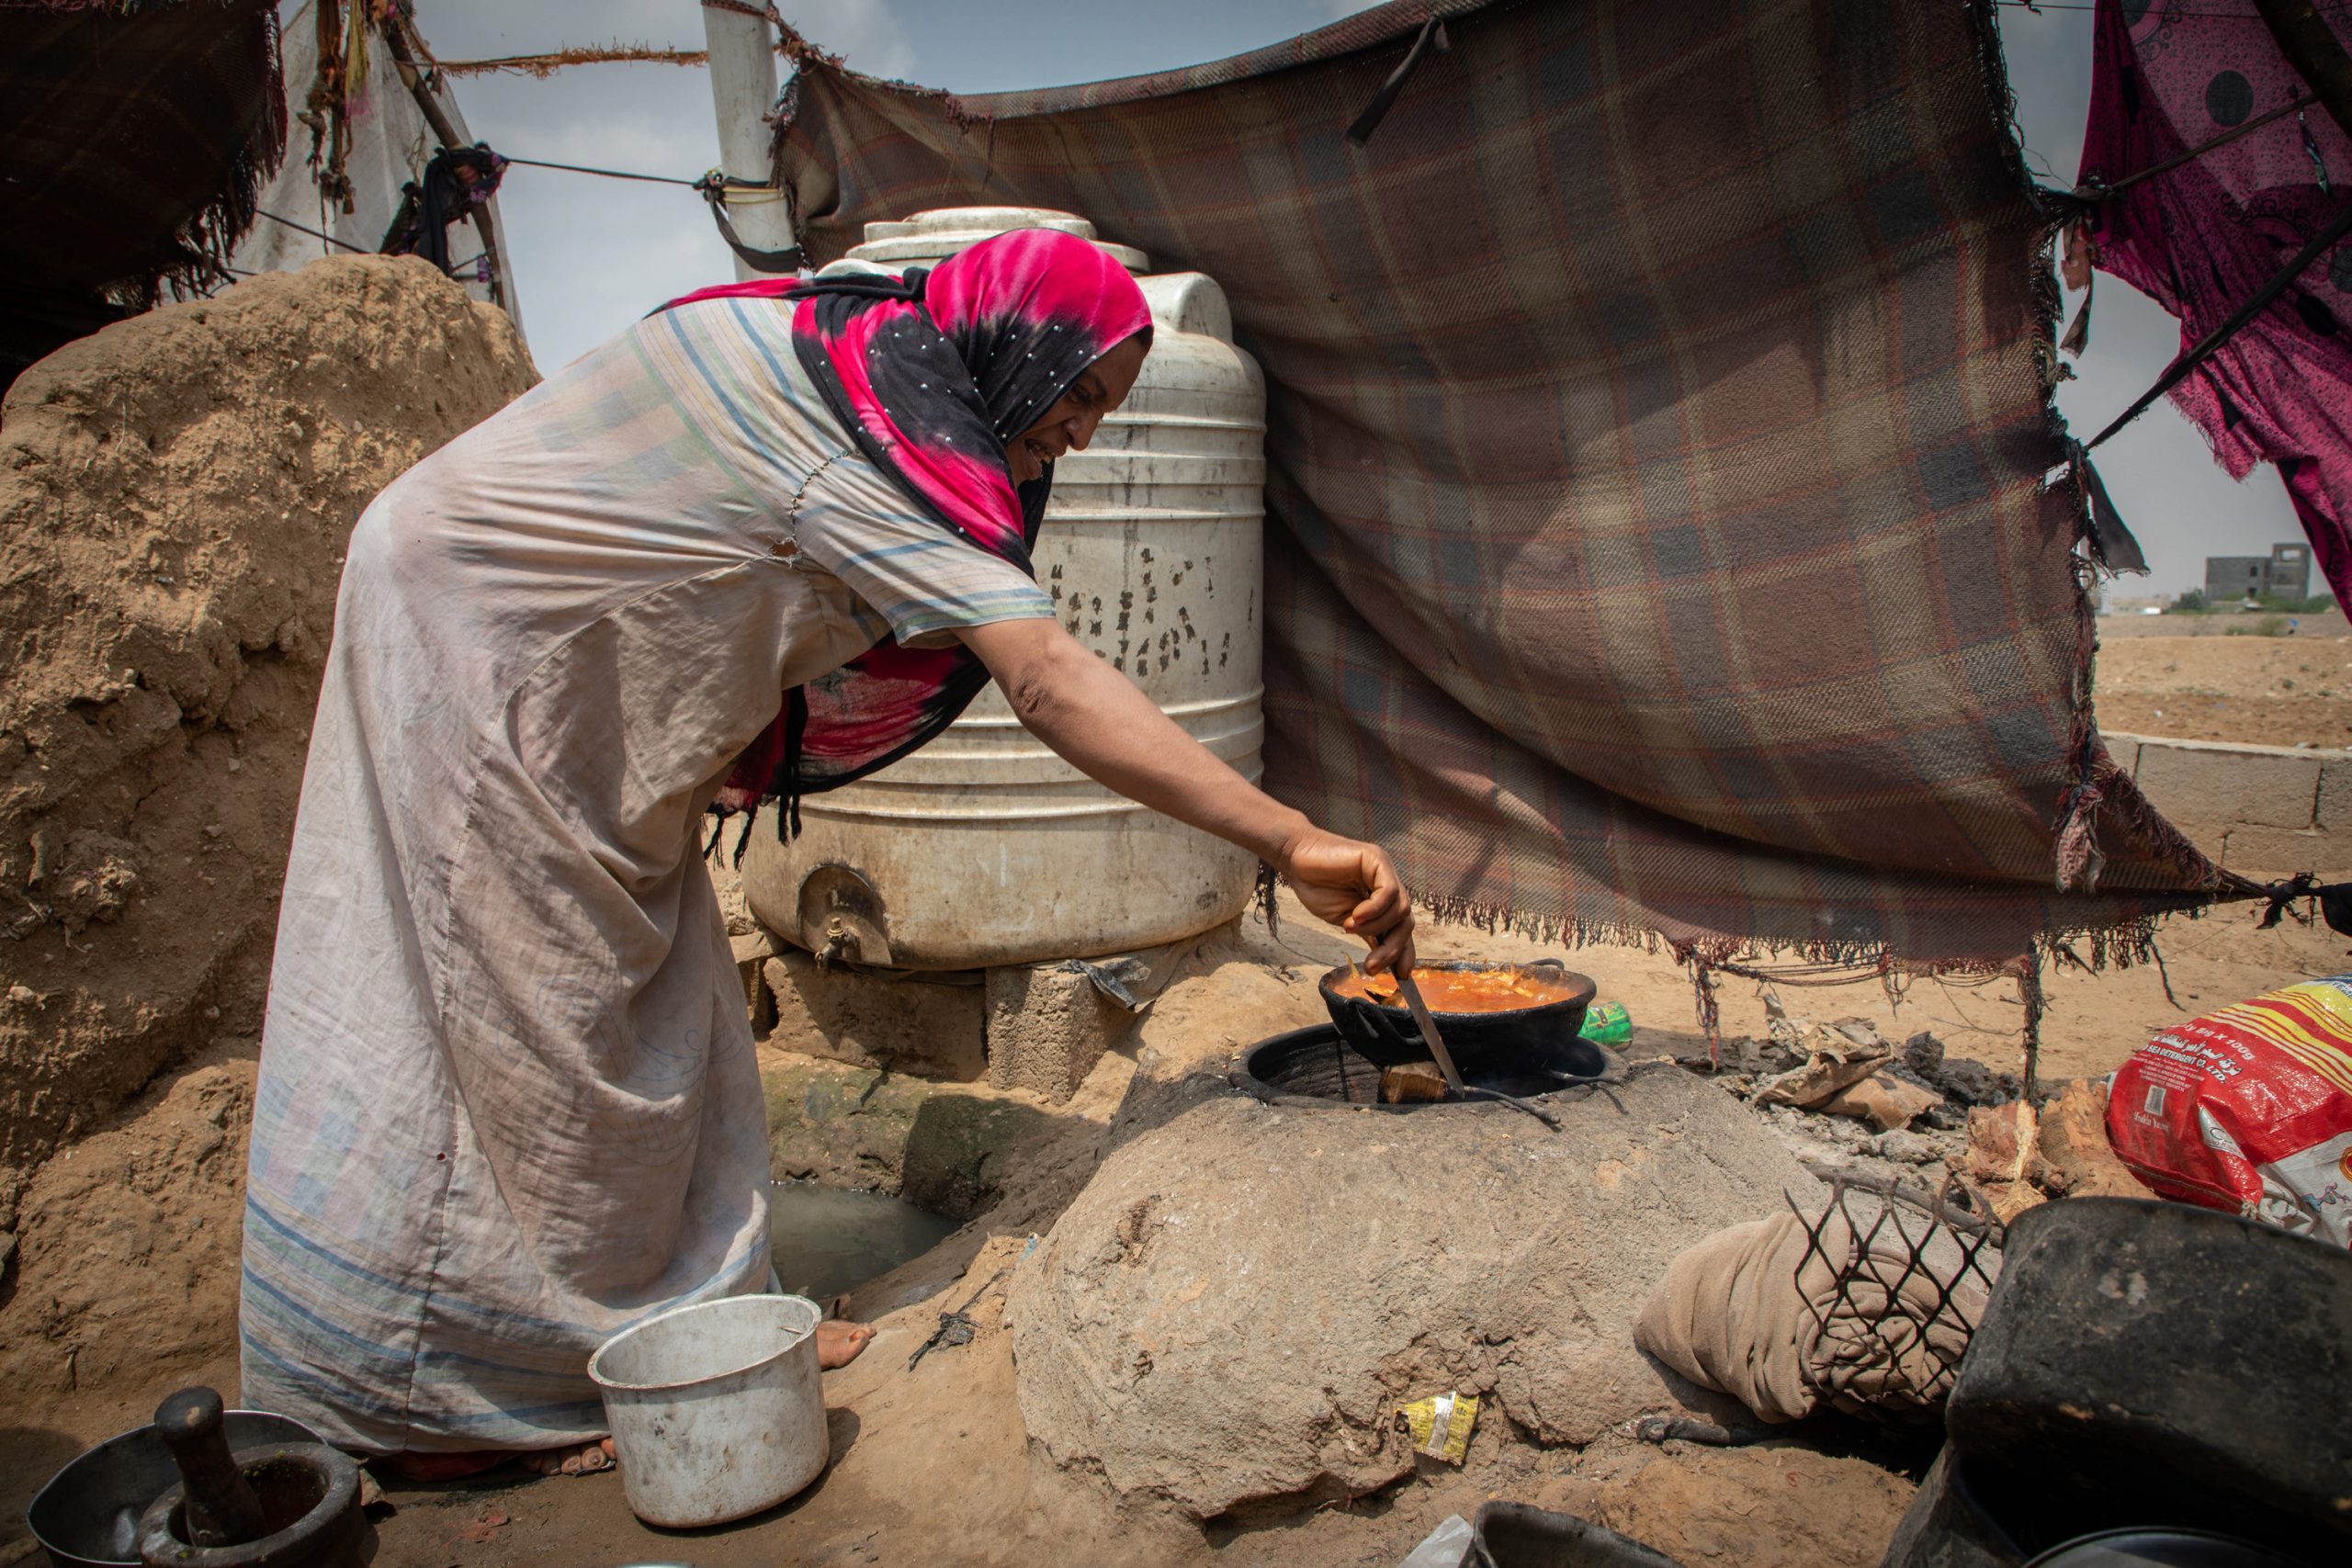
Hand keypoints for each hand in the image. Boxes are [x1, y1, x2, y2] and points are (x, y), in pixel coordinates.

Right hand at [1277, 826, 1414, 974]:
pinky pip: (1389, 891)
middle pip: (1406, 922)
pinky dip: (1375, 909)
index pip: (1402, 928)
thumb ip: (1368, 933)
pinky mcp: (1376, 859)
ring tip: (1350, 928)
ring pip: (1401, 909)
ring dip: (1376, 927)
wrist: (1295, 860)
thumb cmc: (1316, 887)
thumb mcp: (1346, 920)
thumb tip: (1384, 957)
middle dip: (1392, 948)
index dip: (1405, 952)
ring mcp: (1385, 871)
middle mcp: (1388, 885)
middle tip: (1372, 965)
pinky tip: (1356, 916)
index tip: (1401, 976)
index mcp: (1382, 900)